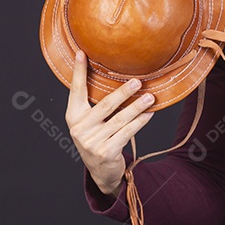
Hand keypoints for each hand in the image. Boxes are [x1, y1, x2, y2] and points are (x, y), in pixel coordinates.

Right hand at [66, 49, 155, 197]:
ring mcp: (92, 142)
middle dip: (123, 92)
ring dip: (137, 107)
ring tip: (150, 97)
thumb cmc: (98, 138)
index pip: (76, 90)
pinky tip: (149, 114)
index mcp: (73, 116)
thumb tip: (117, 76)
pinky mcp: (106, 152)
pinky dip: (140, 122)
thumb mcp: (90, 122)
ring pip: (119, 119)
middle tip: (137, 81)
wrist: (101, 171)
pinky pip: (127, 132)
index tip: (81, 52)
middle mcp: (79, 128)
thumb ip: (96, 104)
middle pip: (105, 105)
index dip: (78, 71)